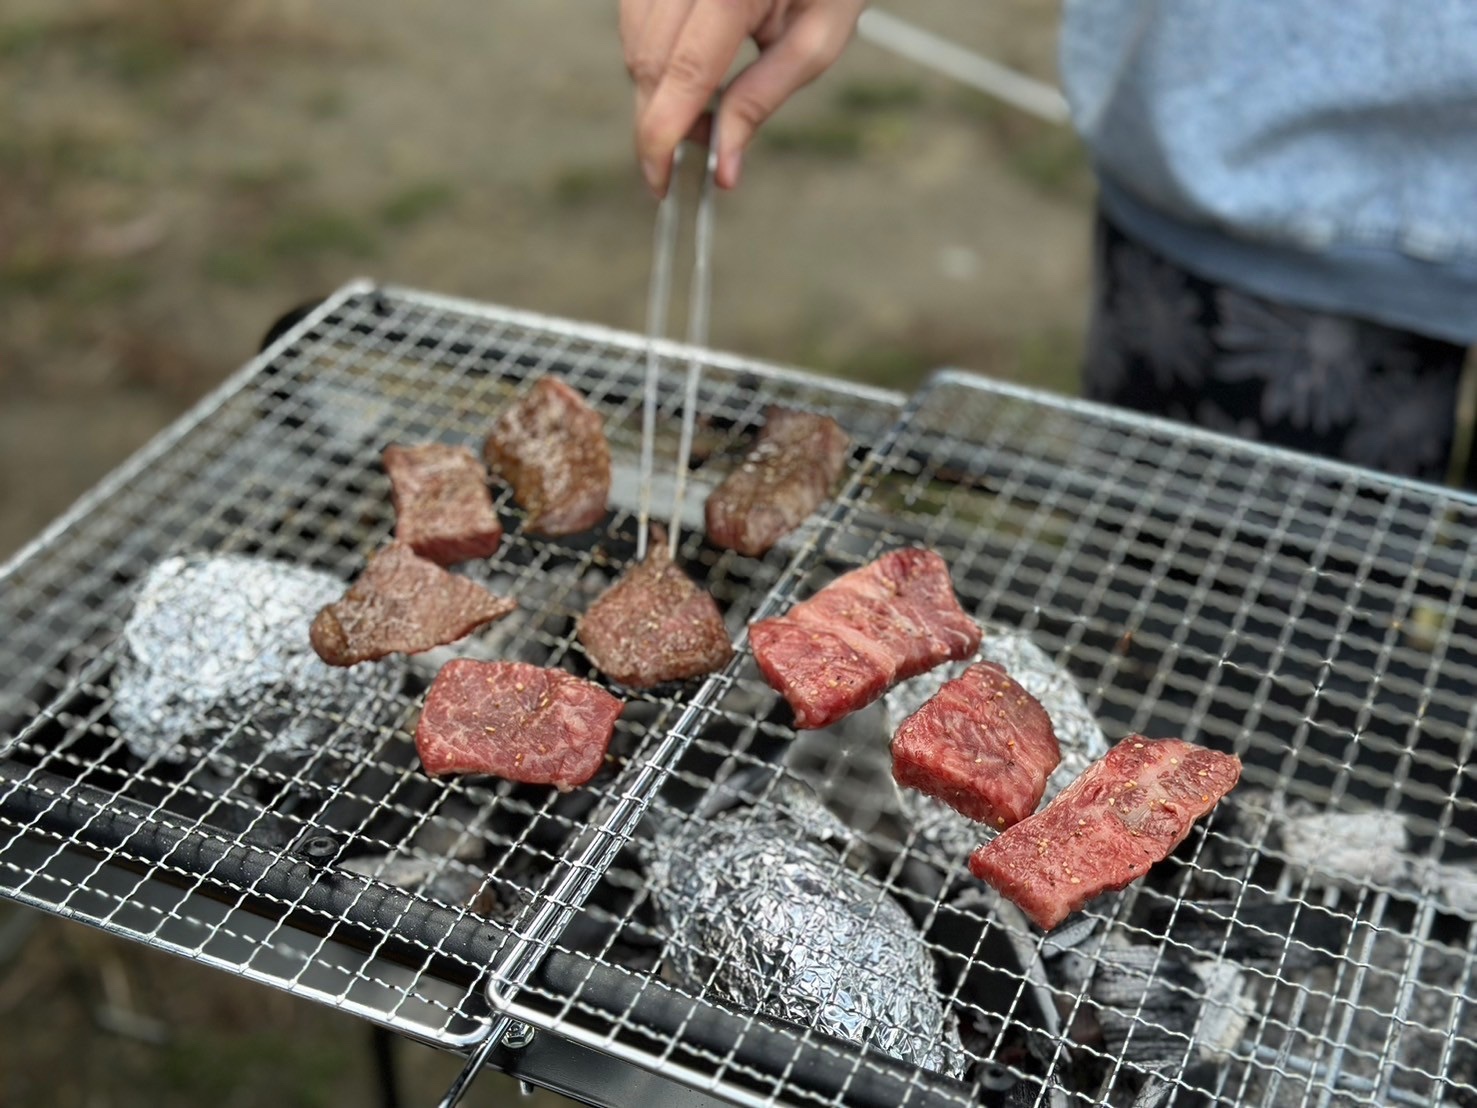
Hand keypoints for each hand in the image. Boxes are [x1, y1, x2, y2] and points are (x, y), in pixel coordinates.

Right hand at [621, 0, 865, 195]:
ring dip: (656, 89)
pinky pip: (635, 19)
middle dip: (659, 120)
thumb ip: (762, 100)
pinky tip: (690, 69)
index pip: (683, 72)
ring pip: (633, 42)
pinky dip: (653, 57)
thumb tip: (724, 167)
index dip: (662, 135)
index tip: (659, 183)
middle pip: (648, 61)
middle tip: (695, 152)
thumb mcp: (816, 40)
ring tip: (706, 107)